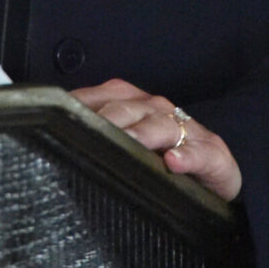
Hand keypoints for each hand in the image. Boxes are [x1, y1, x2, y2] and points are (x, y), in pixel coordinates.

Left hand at [70, 78, 242, 202]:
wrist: (215, 170)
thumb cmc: (161, 155)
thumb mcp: (127, 144)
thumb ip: (95, 138)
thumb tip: (53, 139)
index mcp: (132, 103)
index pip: (101, 96)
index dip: (80, 106)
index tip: (57, 117)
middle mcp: (156, 109)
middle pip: (127, 109)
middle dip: (109, 119)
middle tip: (92, 133)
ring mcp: (186, 130)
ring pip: (160, 126)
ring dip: (144, 134)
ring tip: (132, 143)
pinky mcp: (211, 153)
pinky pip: (199, 153)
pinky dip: (187, 156)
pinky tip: (174, 163)